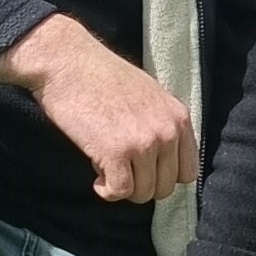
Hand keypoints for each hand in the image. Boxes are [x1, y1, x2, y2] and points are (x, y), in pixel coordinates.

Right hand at [0, 14, 196, 202]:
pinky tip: (96, 176)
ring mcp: (143, 143)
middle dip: (141, 185)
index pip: (188, 171)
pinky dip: (106, 191)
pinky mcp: (116, 153)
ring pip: (143, 193)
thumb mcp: (149, 95)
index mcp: (179, 117)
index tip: (143, 170)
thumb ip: (161, 125)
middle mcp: (167, 132)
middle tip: (120, 169)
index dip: (163, 176)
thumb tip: (162, 161)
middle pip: (165, 187)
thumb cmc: (102, 76)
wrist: (68, 62)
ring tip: (106, 166)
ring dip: (122, 188)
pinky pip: (119, 192)